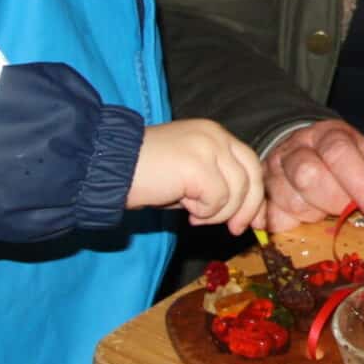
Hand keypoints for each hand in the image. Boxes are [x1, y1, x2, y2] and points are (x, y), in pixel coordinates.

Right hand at [130, 119, 265, 234]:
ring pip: (237, 191)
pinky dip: (204, 211)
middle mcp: (215, 135)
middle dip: (248, 207)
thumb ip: (217, 184)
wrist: (109, 166)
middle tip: (235, 230)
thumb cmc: (144, 174)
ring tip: (192, 213)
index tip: (253, 220)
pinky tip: (185, 208)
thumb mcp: (187, 175)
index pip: (250, 163)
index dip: (255, 194)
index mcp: (214, 134)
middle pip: (251, 174)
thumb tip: (244, 212)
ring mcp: (209, 147)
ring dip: (217, 212)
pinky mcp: (198, 165)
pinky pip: (218, 199)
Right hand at [263, 119, 363, 231]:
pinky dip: (290, 224)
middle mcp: (296, 149)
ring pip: (291, 200)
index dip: (362, 185)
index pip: (340, 153)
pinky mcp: (259, 194)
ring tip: (325, 210)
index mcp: (327, 134)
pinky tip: (301, 220)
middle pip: (309, 175)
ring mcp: (273, 171)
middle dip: (336, 202)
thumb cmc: (338, 158)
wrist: (297, 148)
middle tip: (350, 213)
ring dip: (315, 214)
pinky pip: (271, 217)